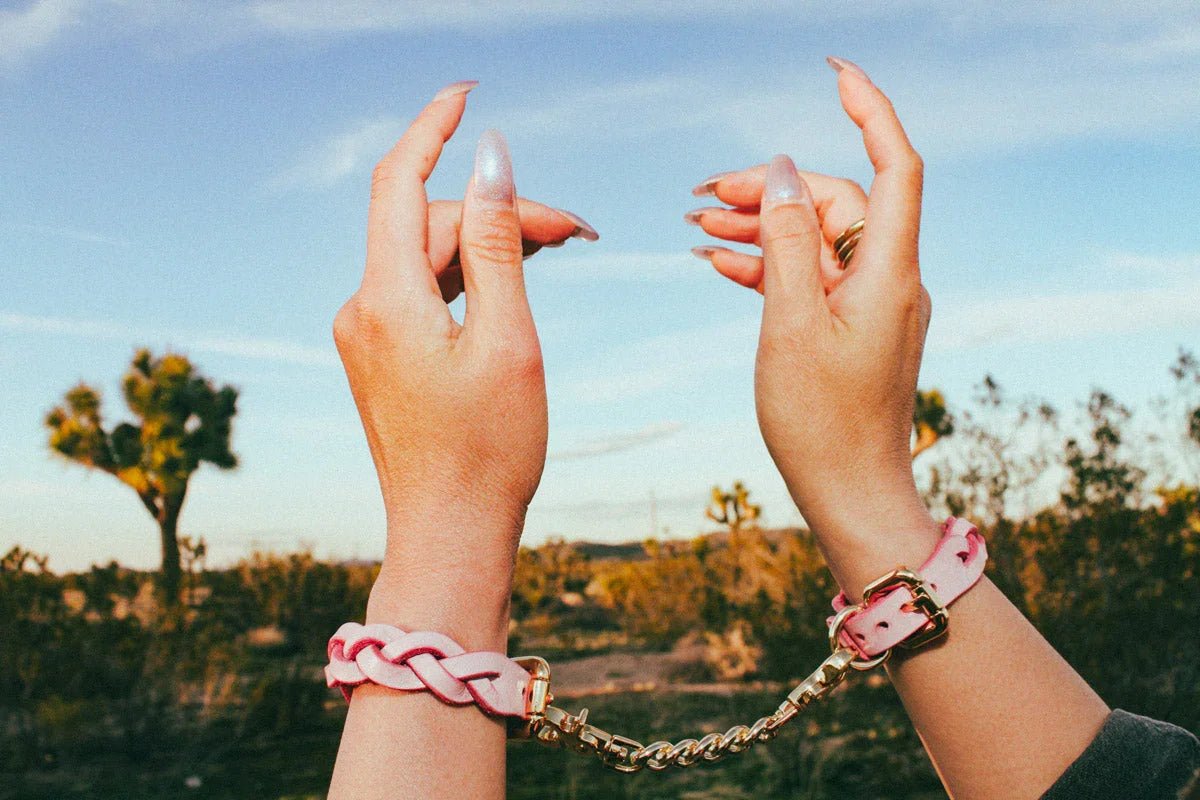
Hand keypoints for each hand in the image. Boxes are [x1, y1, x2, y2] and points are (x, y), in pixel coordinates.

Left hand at [332, 83, 594, 642]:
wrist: (450, 536)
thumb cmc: (489, 451)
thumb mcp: (508, 339)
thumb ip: (497, 244)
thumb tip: (491, 161)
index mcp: (387, 300)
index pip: (400, 181)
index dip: (432, 128)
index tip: (468, 93)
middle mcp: (362, 308)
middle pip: (432, 224)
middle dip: (502, 213)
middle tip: (580, 233)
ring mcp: (367, 333)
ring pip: (431, 257)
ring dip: (491, 244)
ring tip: (561, 250)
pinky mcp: (381, 354)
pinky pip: (423, 290)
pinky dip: (470, 277)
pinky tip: (515, 279)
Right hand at [689, 58, 936, 587]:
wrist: (852, 496)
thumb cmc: (823, 423)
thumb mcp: (790, 325)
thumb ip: (784, 242)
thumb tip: (778, 173)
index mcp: (888, 272)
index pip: (894, 166)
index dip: (869, 111)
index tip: (833, 72)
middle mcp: (888, 280)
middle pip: (833, 204)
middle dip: (768, 190)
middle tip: (701, 198)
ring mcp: (871, 306)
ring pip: (814, 241)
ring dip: (758, 229)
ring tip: (694, 228)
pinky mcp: (851, 329)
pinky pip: (810, 279)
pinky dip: (768, 267)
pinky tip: (717, 266)